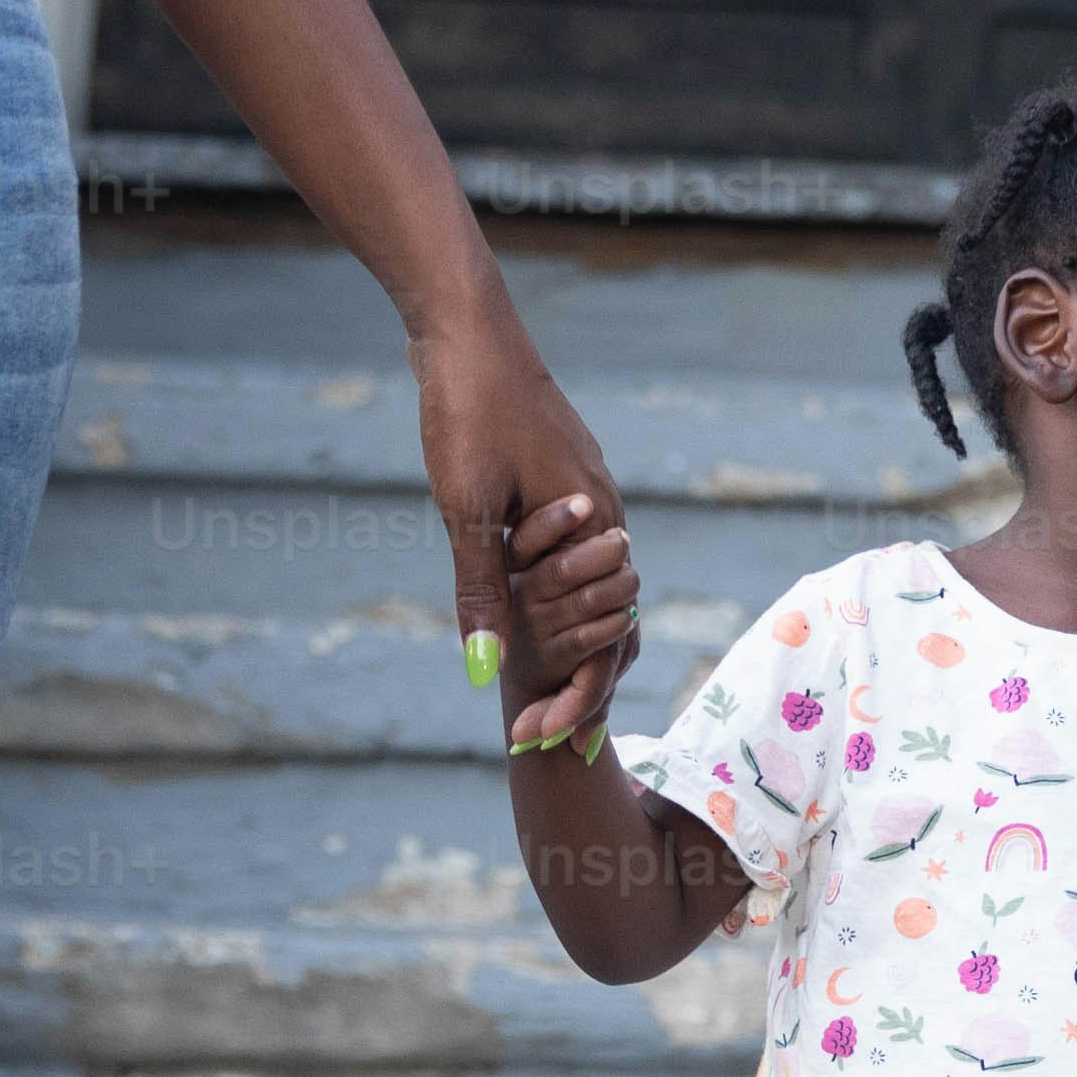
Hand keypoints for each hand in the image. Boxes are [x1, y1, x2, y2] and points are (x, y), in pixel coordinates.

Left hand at [417, 304, 631, 744]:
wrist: (468, 330)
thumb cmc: (470, 414)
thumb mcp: (468, 511)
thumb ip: (482, 592)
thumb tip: (484, 670)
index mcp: (596, 525)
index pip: (607, 636)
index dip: (578, 698)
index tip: (543, 745)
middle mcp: (605, 512)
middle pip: (608, 617)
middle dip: (579, 680)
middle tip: (540, 739)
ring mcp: (585, 490)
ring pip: (589, 584)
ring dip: (568, 636)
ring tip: (540, 691)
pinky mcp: (560, 474)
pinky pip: (570, 552)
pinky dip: (554, 591)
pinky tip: (528, 608)